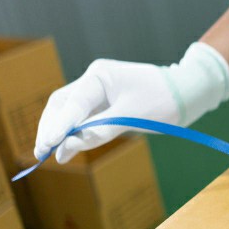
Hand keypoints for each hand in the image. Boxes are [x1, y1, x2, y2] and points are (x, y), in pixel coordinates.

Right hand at [34, 42, 228, 163]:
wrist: (188, 91)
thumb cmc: (163, 101)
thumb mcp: (130, 118)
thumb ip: (97, 132)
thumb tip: (65, 149)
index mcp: (100, 76)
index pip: (71, 103)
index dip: (58, 127)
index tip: (46, 147)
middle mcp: (95, 79)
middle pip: (61, 104)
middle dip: (50, 128)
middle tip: (41, 153)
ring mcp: (99, 89)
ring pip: (69, 109)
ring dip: (58, 130)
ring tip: (47, 153)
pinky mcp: (105, 100)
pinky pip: (82, 115)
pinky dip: (74, 130)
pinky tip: (66, 146)